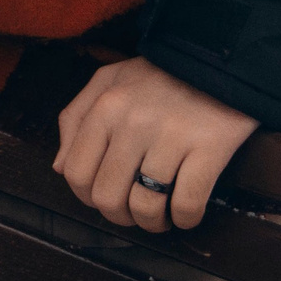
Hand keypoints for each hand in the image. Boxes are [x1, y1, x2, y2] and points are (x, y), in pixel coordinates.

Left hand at [53, 57, 257, 231]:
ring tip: (160, 217)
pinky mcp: (209, 148)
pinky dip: (184, 219)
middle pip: (108, 197)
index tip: (104, 199)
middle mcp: (132, 123)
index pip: (77, 173)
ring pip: (146, 206)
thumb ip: (75, 119)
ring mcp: (171, 136)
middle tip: (134, 212)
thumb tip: (60, 167)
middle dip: (120, 216)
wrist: (219, 58)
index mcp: (104, 108)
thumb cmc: (160, 74)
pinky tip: (185, 214)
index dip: (87, 198)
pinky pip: (187, 203)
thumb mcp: (107, 82)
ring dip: (152, 223)